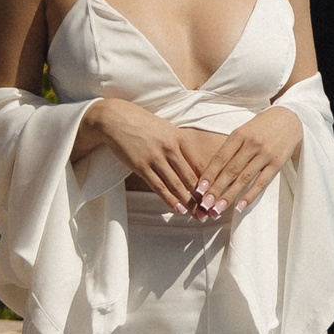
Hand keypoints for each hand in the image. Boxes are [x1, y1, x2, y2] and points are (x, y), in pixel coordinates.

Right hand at [85, 100, 220, 214]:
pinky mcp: (141, 166)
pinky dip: (170, 200)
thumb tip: (194, 167)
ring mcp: (155, 157)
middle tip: (212, 212)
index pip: (200, 164)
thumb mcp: (167, 130)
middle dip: (203, 197)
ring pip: (177, 185)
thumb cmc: (143, 124)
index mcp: (180, 138)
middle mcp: (171, 148)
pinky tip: (179, 210)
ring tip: (199, 216)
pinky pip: (159, 187)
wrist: (116, 118)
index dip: (210, 182)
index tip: (217, 195)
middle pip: (191, 177)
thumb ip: (181, 147)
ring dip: (189, 203)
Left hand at [186, 107, 303, 216]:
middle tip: (205, 204)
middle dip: (216, 189)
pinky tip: (240, 206)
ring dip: (230, 195)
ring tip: (218, 209)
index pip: (220, 158)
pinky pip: (262, 182)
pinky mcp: (277, 162)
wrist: (290, 118)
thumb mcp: (243, 131)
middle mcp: (251, 144)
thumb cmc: (261, 127)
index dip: (209, 175)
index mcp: (239, 135)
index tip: (198, 190)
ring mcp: (265, 154)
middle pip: (230, 170)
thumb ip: (230, 149)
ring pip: (244, 178)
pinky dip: (250, 195)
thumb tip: (212, 173)